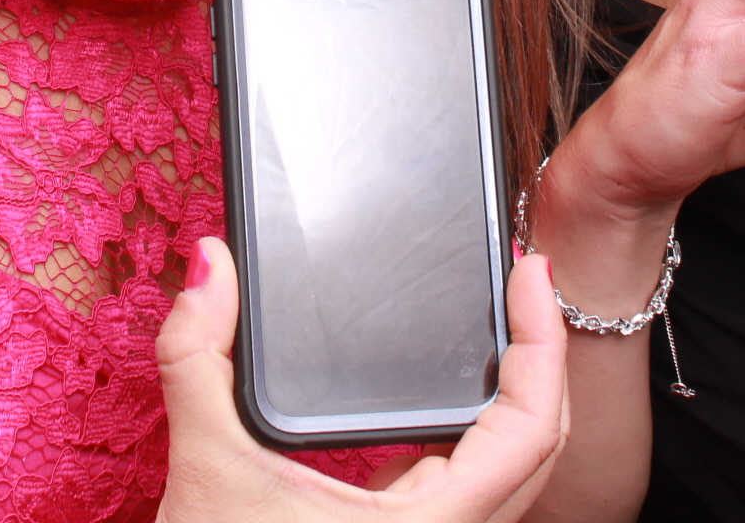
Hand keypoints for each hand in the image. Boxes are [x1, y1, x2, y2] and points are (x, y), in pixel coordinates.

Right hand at [155, 238, 567, 522]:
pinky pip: (465, 479)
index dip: (545, 343)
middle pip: (538, 444)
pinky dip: (471, 424)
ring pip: (508, 467)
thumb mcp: (207, 468)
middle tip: (521, 278)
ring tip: (502, 317)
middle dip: (542, 352)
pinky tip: (448, 383)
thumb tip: (209, 265)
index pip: (531, 431)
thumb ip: (199, 356)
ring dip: (514, 391)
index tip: (529, 272)